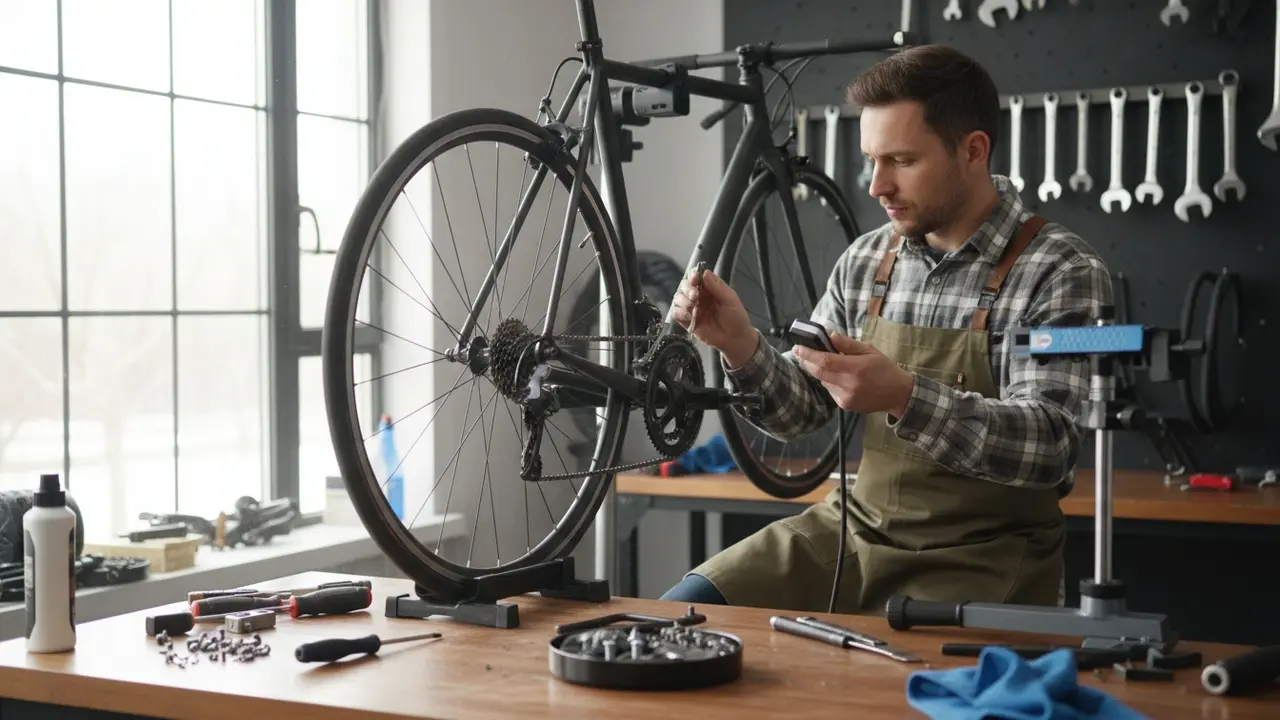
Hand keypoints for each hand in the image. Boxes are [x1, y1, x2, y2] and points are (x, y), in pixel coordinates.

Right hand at [671, 268, 755, 366]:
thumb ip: (718, 286)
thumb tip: (705, 272)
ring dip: (683, 301)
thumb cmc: (736, 318)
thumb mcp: (730, 300)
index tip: (694, 279)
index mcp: (709, 289)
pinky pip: (676, 314)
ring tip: (693, 307)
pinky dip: (680, 313)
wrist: (735, 340)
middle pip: (684, 287)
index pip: (696, 277)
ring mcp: (692, 309)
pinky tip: (688, 316)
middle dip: (687, 289)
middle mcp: (698, 297)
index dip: (693, 276)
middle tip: (695, 296)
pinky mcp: (687, 322)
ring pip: (678, 299)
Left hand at [792, 332, 915, 416]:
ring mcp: (846, 398)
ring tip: (825, 363)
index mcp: (856, 368)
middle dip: (807, 362)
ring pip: (824, 382)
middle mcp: (849, 385)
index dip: (808, 355)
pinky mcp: (845, 406)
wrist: (898, 394)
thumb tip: (830, 336)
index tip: (797, 348)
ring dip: (820, 372)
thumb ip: (848, 344)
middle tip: (800, 353)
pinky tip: (839, 378)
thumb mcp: (869, 350)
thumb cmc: (884, 368)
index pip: (825, 361)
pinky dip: (829, 382)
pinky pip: (830, 391)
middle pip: (819, 373)